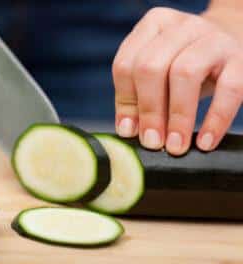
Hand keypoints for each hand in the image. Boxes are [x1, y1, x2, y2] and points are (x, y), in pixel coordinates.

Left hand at [112, 7, 242, 154]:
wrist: (232, 44)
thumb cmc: (185, 66)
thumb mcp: (158, 76)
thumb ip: (138, 98)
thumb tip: (128, 130)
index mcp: (152, 26)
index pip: (125, 65)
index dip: (125, 101)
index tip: (129, 131)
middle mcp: (180, 27)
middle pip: (151, 67)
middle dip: (149, 110)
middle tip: (152, 142)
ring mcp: (212, 38)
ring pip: (185, 74)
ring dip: (178, 116)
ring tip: (175, 146)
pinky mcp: (240, 57)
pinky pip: (228, 90)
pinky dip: (215, 119)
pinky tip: (205, 143)